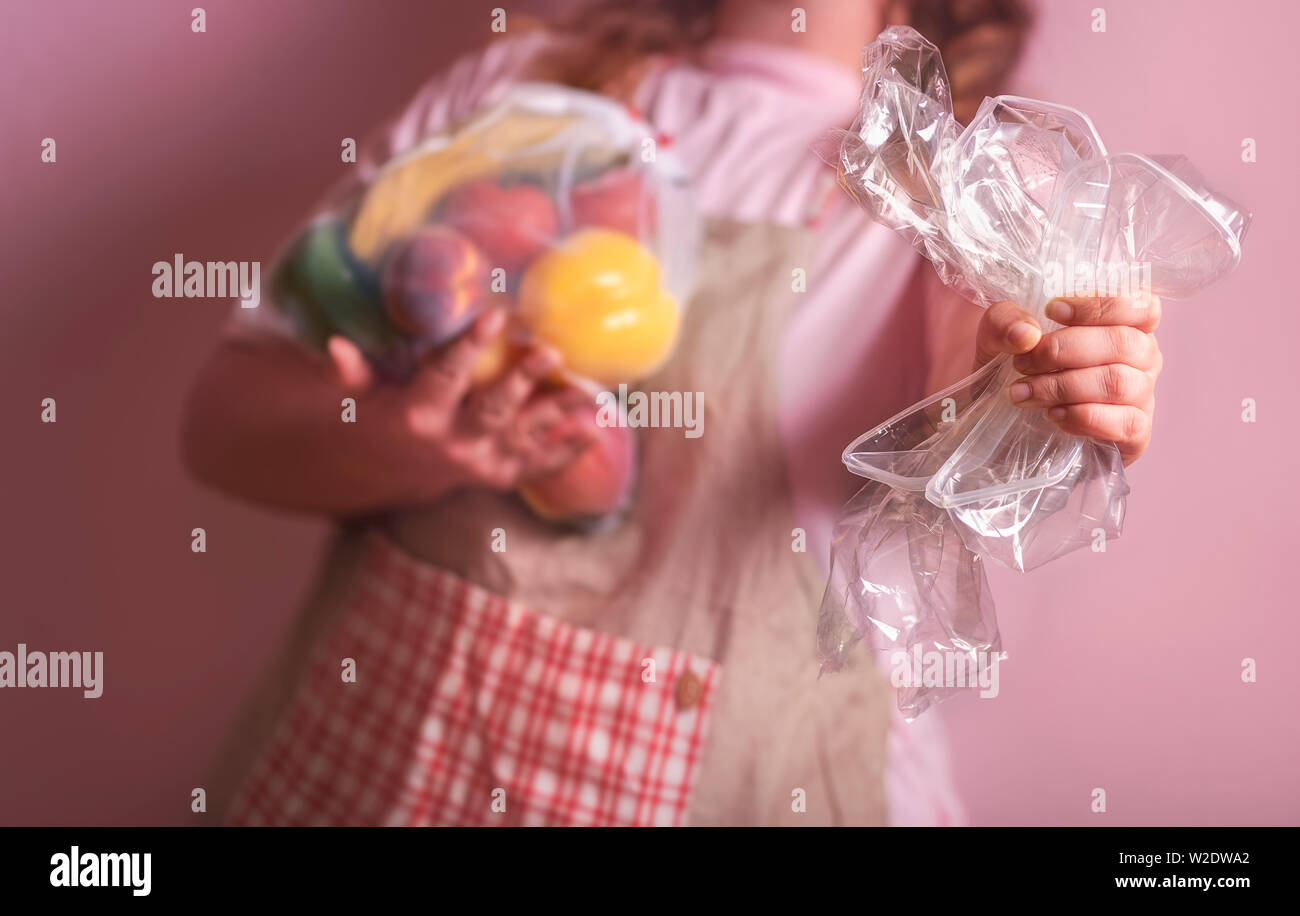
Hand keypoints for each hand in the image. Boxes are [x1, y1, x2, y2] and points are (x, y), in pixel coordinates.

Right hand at [328, 310, 597, 501]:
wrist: (394, 474)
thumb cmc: (381, 416)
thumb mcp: (362, 395)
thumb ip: (352, 372)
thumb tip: (334, 343)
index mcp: (418, 415)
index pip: (446, 374)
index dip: (469, 345)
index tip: (493, 313)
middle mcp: (453, 443)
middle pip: (495, 409)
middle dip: (524, 380)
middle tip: (551, 350)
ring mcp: (480, 463)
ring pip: (525, 435)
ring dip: (559, 413)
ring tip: (591, 391)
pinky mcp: (500, 476)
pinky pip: (537, 466)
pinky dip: (567, 451)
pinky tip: (596, 430)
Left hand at [974, 294, 1162, 465]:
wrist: (1002, 423)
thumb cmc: (1017, 369)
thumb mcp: (998, 338)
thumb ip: (1005, 322)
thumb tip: (1027, 333)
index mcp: (1124, 323)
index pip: (1141, 305)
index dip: (1101, 305)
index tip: (1052, 311)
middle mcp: (1142, 357)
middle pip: (1123, 342)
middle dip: (1064, 350)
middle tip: (1022, 362)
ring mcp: (1143, 396)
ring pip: (1118, 382)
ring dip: (1063, 386)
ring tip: (1024, 392)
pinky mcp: (1135, 434)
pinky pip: (1124, 423)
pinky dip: (1083, 417)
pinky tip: (1052, 415)